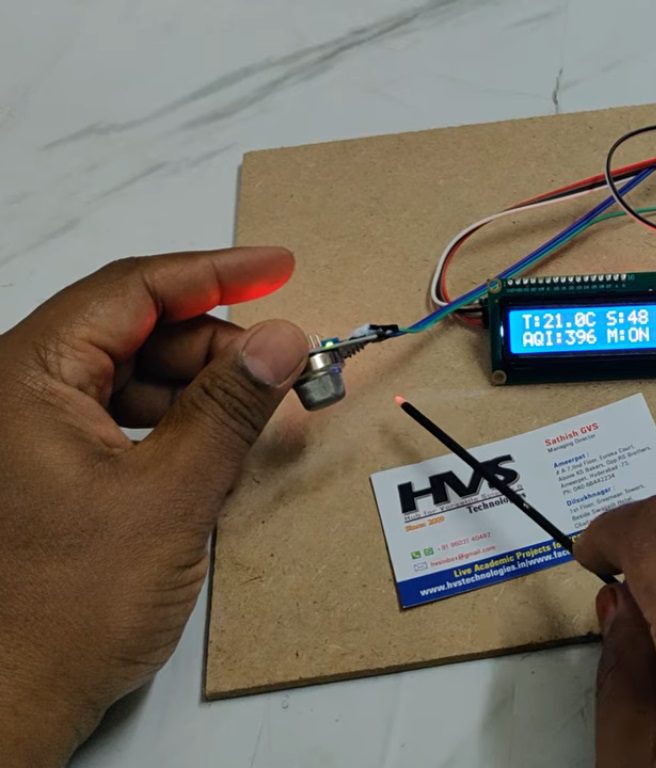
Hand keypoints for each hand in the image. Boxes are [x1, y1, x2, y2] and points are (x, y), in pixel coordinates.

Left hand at [0, 248, 308, 765]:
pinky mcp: (43, 471)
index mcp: (25, 377)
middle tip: (287, 367)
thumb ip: (230, 407)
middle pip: (132, 331)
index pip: (130, 290)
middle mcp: (16, 392)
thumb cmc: (70, 605)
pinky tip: (216, 449)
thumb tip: (283, 339)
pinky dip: (172, 424)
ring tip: (262, 415)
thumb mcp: (171, 494)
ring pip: (128, 376)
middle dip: (216, 344)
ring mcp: (25, 433)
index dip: (213, 272)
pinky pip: (116, 419)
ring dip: (199, 388)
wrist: (12, 701)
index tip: (280, 266)